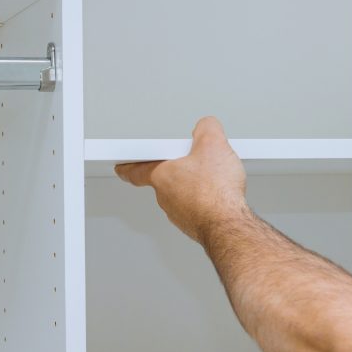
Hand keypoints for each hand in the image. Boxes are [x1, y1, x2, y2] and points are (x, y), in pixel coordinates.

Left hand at [115, 117, 248, 245]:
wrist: (229, 224)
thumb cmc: (216, 193)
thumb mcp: (213, 145)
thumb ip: (206, 129)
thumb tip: (206, 126)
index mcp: (162, 177)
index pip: (137, 170)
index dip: (128, 167)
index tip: (122, 168)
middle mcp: (167, 198)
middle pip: (166, 180)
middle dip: (177, 171)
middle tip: (192, 161)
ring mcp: (181, 214)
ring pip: (182, 196)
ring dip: (194, 187)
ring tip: (213, 178)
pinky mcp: (196, 225)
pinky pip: (198, 209)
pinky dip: (207, 202)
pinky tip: (221, 195)